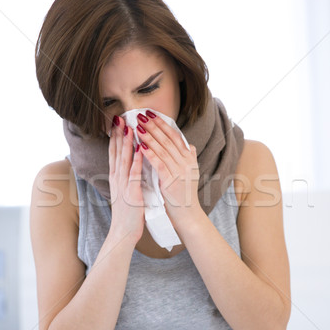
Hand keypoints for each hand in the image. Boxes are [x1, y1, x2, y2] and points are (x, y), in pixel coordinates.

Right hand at [107, 116, 144, 243]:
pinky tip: (138, 150)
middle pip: (115, 152)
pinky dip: (135, 161)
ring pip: (123, 159)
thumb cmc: (128, 213)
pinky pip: (133, 174)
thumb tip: (131, 166)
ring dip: (125, 143)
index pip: (114, 153)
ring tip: (129, 127)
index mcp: (116, 178)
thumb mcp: (126, 192)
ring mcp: (122, 185)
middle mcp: (116, 179)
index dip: (115, 137)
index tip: (118, 123)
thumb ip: (127, 178)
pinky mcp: (130, 192)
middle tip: (119, 118)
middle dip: (118, 134)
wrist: (123, 232)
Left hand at [135, 110, 202, 225]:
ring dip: (149, 136)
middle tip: (141, 114)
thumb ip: (190, 159)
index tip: (151, 114)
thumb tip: (190, 146)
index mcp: (189, 159)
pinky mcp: (171, 181)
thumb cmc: (184, 195)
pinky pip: (159, 164)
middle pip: (168, 140)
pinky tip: (140, 146)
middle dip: (153, 126)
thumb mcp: (191, 174)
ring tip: (137, 126)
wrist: (187, 215)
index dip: (162, 124)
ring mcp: (180, 172)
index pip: (175, 136)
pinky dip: (150, 154)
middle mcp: (186, 163)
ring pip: (163, 149)